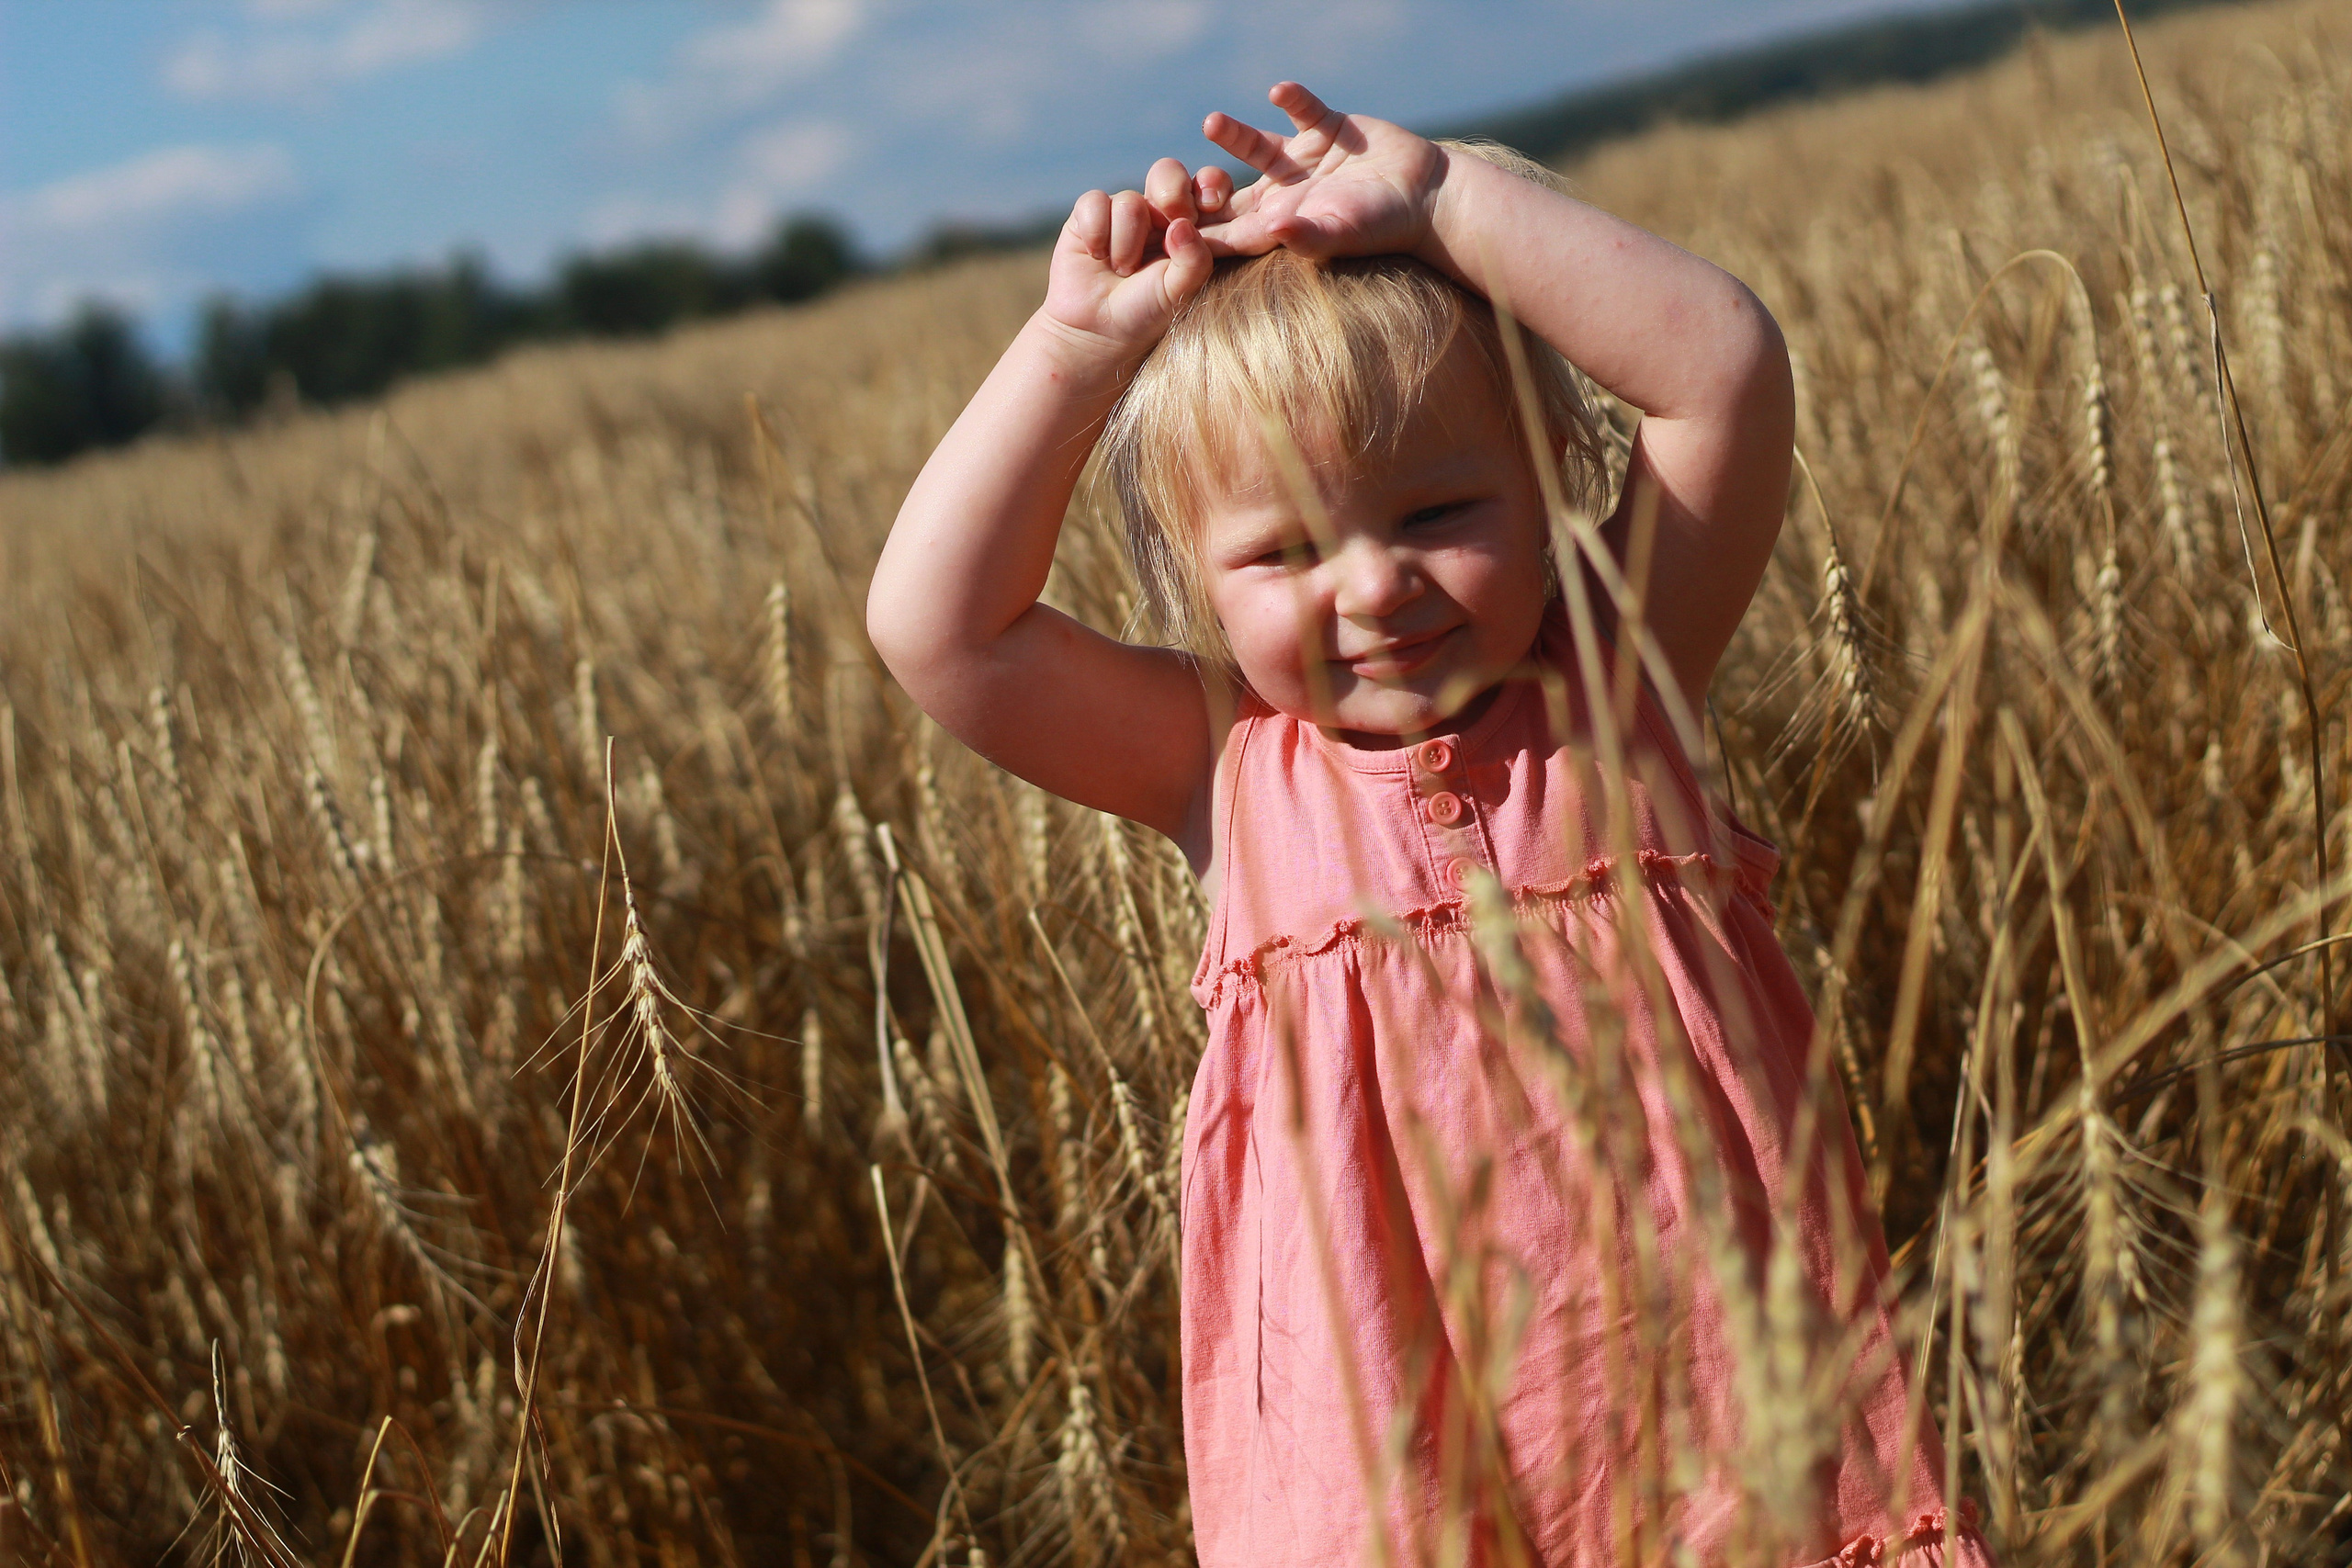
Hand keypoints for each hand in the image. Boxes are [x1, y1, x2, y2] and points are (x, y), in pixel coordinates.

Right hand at [1040, 187, 1212, 361]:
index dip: (1213, 184)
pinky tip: (1096, 257)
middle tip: (1171, 222)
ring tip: (1123, 271)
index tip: (1210, 205)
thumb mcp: (1180, 292)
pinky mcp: (1090, 214)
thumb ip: (1195, 260)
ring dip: (1126, 243)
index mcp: (1193, 224)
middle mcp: (1159, 212)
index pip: (1210, 185)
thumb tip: (1182, 224)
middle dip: (1172, 193)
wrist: (1097, 332)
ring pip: (1130, 201)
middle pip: (1168, 172)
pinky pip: (1094, 203)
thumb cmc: (1147, 312)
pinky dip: (1097, 233)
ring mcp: (1125, 211)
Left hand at [1190, 82, 1446, 262]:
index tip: (1162, 230)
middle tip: (1169, 178)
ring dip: (1234, 135)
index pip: (1229, 232)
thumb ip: (1305, 234)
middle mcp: (1287, 191)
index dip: (1196, 232)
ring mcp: (1305, 159)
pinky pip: (1303, 110)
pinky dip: (1293, 100)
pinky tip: (1278, 91)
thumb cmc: (1384, 225)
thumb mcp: (1341, 233)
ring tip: (1211, 123)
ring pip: (1257, 147)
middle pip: (1231, 191)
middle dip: (1202, 188)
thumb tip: (1272, 228)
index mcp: (1281, 223)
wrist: (1429, 197)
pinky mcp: (1328, 130)